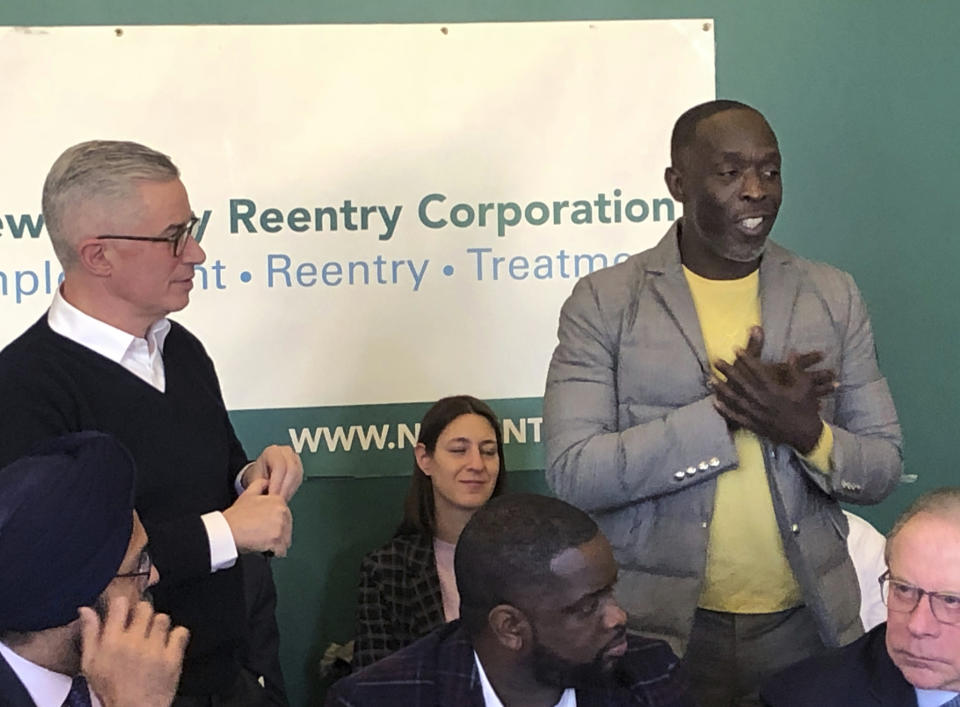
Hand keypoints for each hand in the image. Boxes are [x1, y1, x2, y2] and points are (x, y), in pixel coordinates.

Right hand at [80, 596, 188, 706]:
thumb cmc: (111, 690)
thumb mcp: (91, 664)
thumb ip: (90, 634)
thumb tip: (85, 610)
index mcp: (112, 642)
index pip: (120, 605)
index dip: (123, 604)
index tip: (125, 610)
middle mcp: (134, 643)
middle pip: (145, 608)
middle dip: (144, 614)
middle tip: (141, 625)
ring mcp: (155, 650)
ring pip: (163, 619)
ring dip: (159, 626)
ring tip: (154, 637)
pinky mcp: (172, 659)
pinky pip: (180, 633)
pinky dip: (177, 636)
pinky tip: (169, 643)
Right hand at [223, 477, 292, 555]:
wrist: (227, 530)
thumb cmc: (236, 516)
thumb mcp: (248, 494)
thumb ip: (260, 485)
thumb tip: (267, 482)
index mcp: (278, 500)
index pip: (286, 517)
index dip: (275, 524)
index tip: (266, 527)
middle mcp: (282, 511)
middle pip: (287, 529)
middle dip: (277, 535)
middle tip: (262, 535)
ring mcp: (280, 526)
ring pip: (285, 541)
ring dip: (276, 544)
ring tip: (262, 541)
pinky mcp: (276, 539)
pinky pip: (281, 551)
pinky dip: (274, 553)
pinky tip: (264, 548)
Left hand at [241, 445, 302, 501]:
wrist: (262, 473)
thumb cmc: (258, 475)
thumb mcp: (255, 479)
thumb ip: (261, 486)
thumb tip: (268, 496)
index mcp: (272, 452)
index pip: (279, 465)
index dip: (277, 483)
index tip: (272, 496)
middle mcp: (285, 452)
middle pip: (291, 470)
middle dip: (284, 488)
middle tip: (277, 500)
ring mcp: (294, 458)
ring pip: (297, 475)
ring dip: (289, 490)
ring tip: (280, 500)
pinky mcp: (299, 467)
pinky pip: (299, 479)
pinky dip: (292, 490)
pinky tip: (285, 496)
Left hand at [711, 327, 834, 452]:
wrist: (806, 435)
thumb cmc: (806, 409)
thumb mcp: (805, 387)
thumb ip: (796, 369)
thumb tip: (791, 352)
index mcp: (775, 391)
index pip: (757, 372)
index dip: (746, 359)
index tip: (736, 349)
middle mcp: (762, 401)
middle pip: (742, 384)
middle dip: (728, 371)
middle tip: (716, 361)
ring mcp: (756, 415)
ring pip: (736, 400)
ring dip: (722, 389)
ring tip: (711, 379)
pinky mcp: (754, 426)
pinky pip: (736, 417)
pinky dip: (725, 410)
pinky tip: (715, 403)